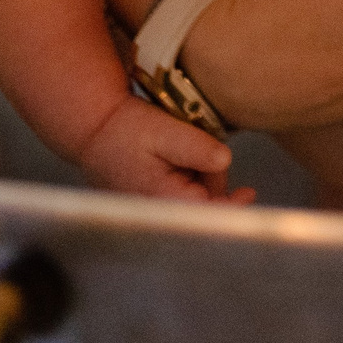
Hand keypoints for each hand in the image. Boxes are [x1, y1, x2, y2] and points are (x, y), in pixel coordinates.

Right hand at [76, 97, 253, 202]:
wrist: (93, 129)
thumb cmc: (126, 130)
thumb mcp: (164, 131)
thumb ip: (196, 147)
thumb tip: (225, 161)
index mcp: (166, 200)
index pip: (208, 213)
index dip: (232, 205)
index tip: (248, 193)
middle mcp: (160, 211)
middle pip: (206, 202)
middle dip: (213, 177)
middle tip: (201, 147)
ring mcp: (155, 207)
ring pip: (196, 196)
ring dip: (200, 174)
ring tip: (181, 147)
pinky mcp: (153, 200)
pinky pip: (181, 193)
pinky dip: (187, 176)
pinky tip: (178, 158)